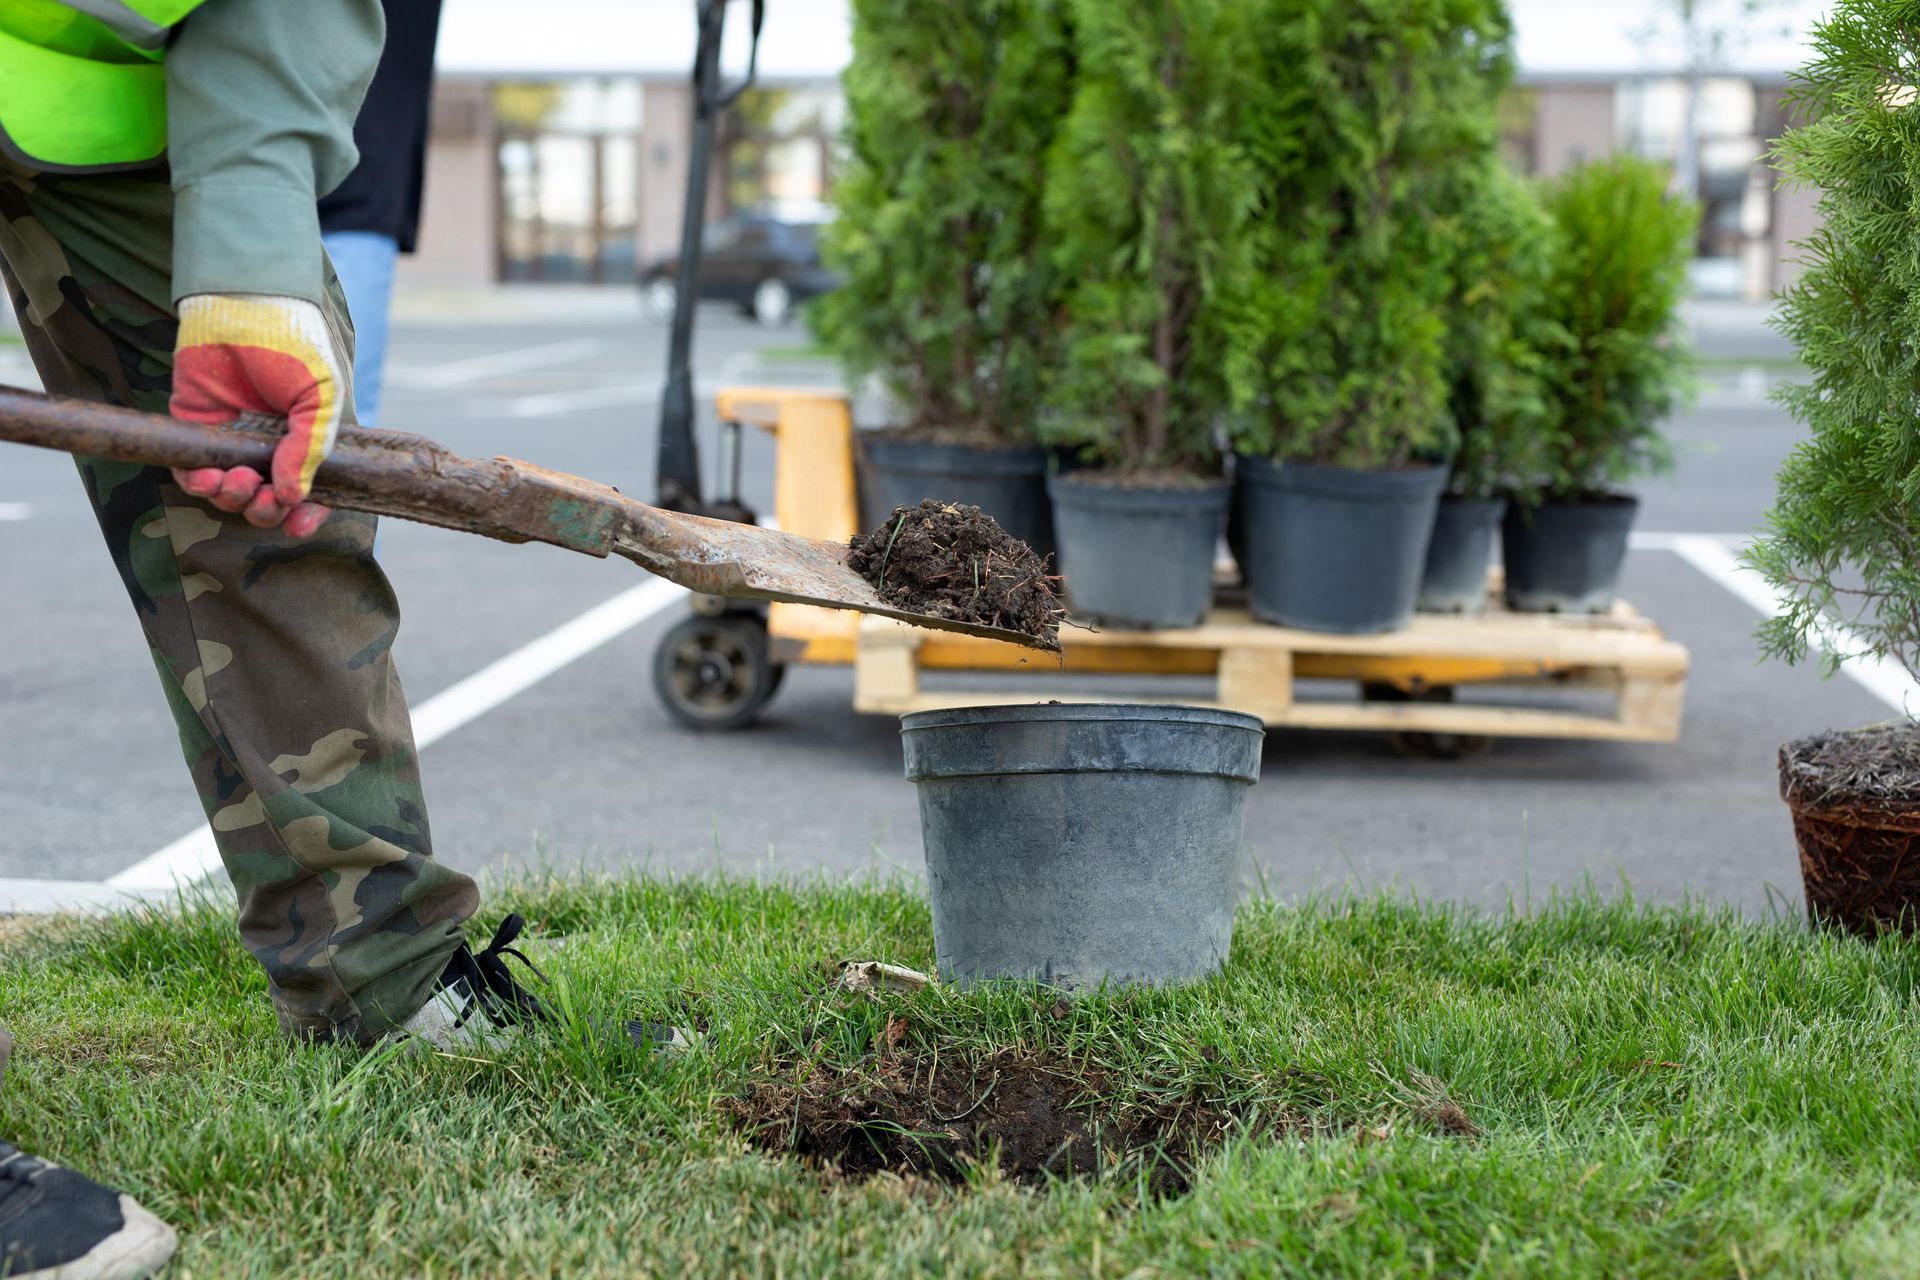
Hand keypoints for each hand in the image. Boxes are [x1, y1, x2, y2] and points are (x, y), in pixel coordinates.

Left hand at [169, 294, 348, 538]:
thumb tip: (292, 497)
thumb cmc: (295, 344)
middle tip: (265, 498)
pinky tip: (210, 479)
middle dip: (265, 510)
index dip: (307, 514)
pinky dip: (199, 484)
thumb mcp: (321, 397)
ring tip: (238, 481)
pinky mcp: (195, 428)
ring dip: (235, 499)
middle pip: (267, 501)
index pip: (310, 490)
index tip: (300, 524)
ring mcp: (232, 439)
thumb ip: (310, 447)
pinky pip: (192, 472)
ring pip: (230, 494)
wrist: (244, 305)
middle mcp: (270, 446)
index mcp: (307, 440)